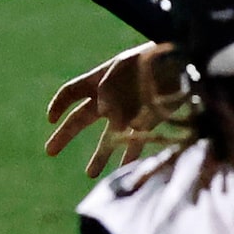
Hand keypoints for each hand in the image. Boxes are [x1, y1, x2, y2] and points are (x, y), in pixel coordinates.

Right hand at [45, 42, 192, 176]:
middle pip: (80, 119)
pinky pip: (135, 142)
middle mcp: (109, 98)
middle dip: (65, 135)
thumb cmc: (152, 58)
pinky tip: (124, 169)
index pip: (71, 93)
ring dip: (99, 155)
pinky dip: (130, 155)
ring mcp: (127, 112)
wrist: (182, 61)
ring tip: (91, 174)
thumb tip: (107, 114)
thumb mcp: (127, 67)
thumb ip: (112, 91)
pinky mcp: (147, 121)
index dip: (58, 105)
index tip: (51, 120)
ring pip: (107, 137)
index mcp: (100, 79)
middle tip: (50, 151)